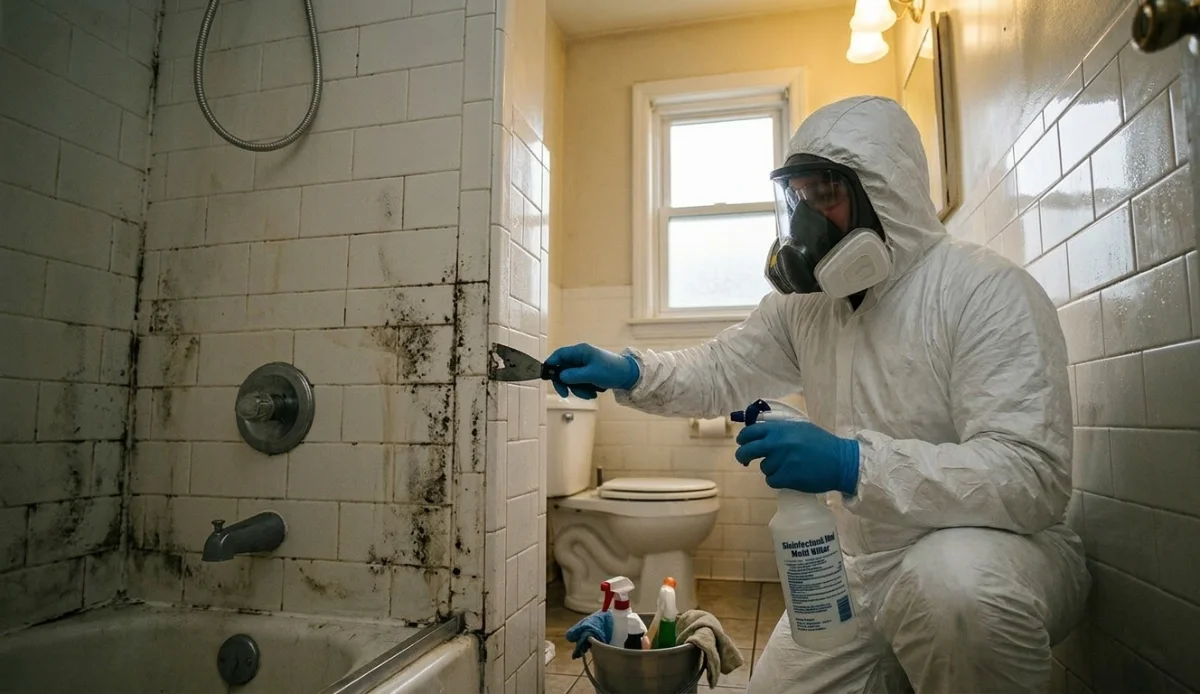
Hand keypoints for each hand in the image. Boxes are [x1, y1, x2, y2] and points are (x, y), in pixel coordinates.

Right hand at [544, 343, 639, 399]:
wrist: (629, 376)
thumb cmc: (612, 371)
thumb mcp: (592, 374)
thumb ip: (574, 376)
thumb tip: (560, 377)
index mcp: (580, 351)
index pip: (559, 355)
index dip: (551, 365)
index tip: (548, 377)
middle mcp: (580, 356)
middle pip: (563, 370)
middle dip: (567, 383)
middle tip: (567, 394)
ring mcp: (584, 365)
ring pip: (571, 379)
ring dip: (578, 389)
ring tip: (591, 393)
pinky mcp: (588, 373)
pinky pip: (580, 383)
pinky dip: (584, 389)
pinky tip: (594, 392)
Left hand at [734, 420, 859, 494]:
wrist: (841, 461)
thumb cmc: (821, 443)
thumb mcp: (800, 428)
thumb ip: (779, 429)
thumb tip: (758, 431)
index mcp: (780, 429)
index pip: (750, 432)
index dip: (743, 438)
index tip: (742, 443)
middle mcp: (778, 443)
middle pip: (747, 451)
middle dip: (743, 456)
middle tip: (745, 460)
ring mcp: (782, 461)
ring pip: (763, 467)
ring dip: (771, 468)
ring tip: (787, 466)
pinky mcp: (787, 477)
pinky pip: (771, 480)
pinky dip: (777, 480)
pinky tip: (789, 476)